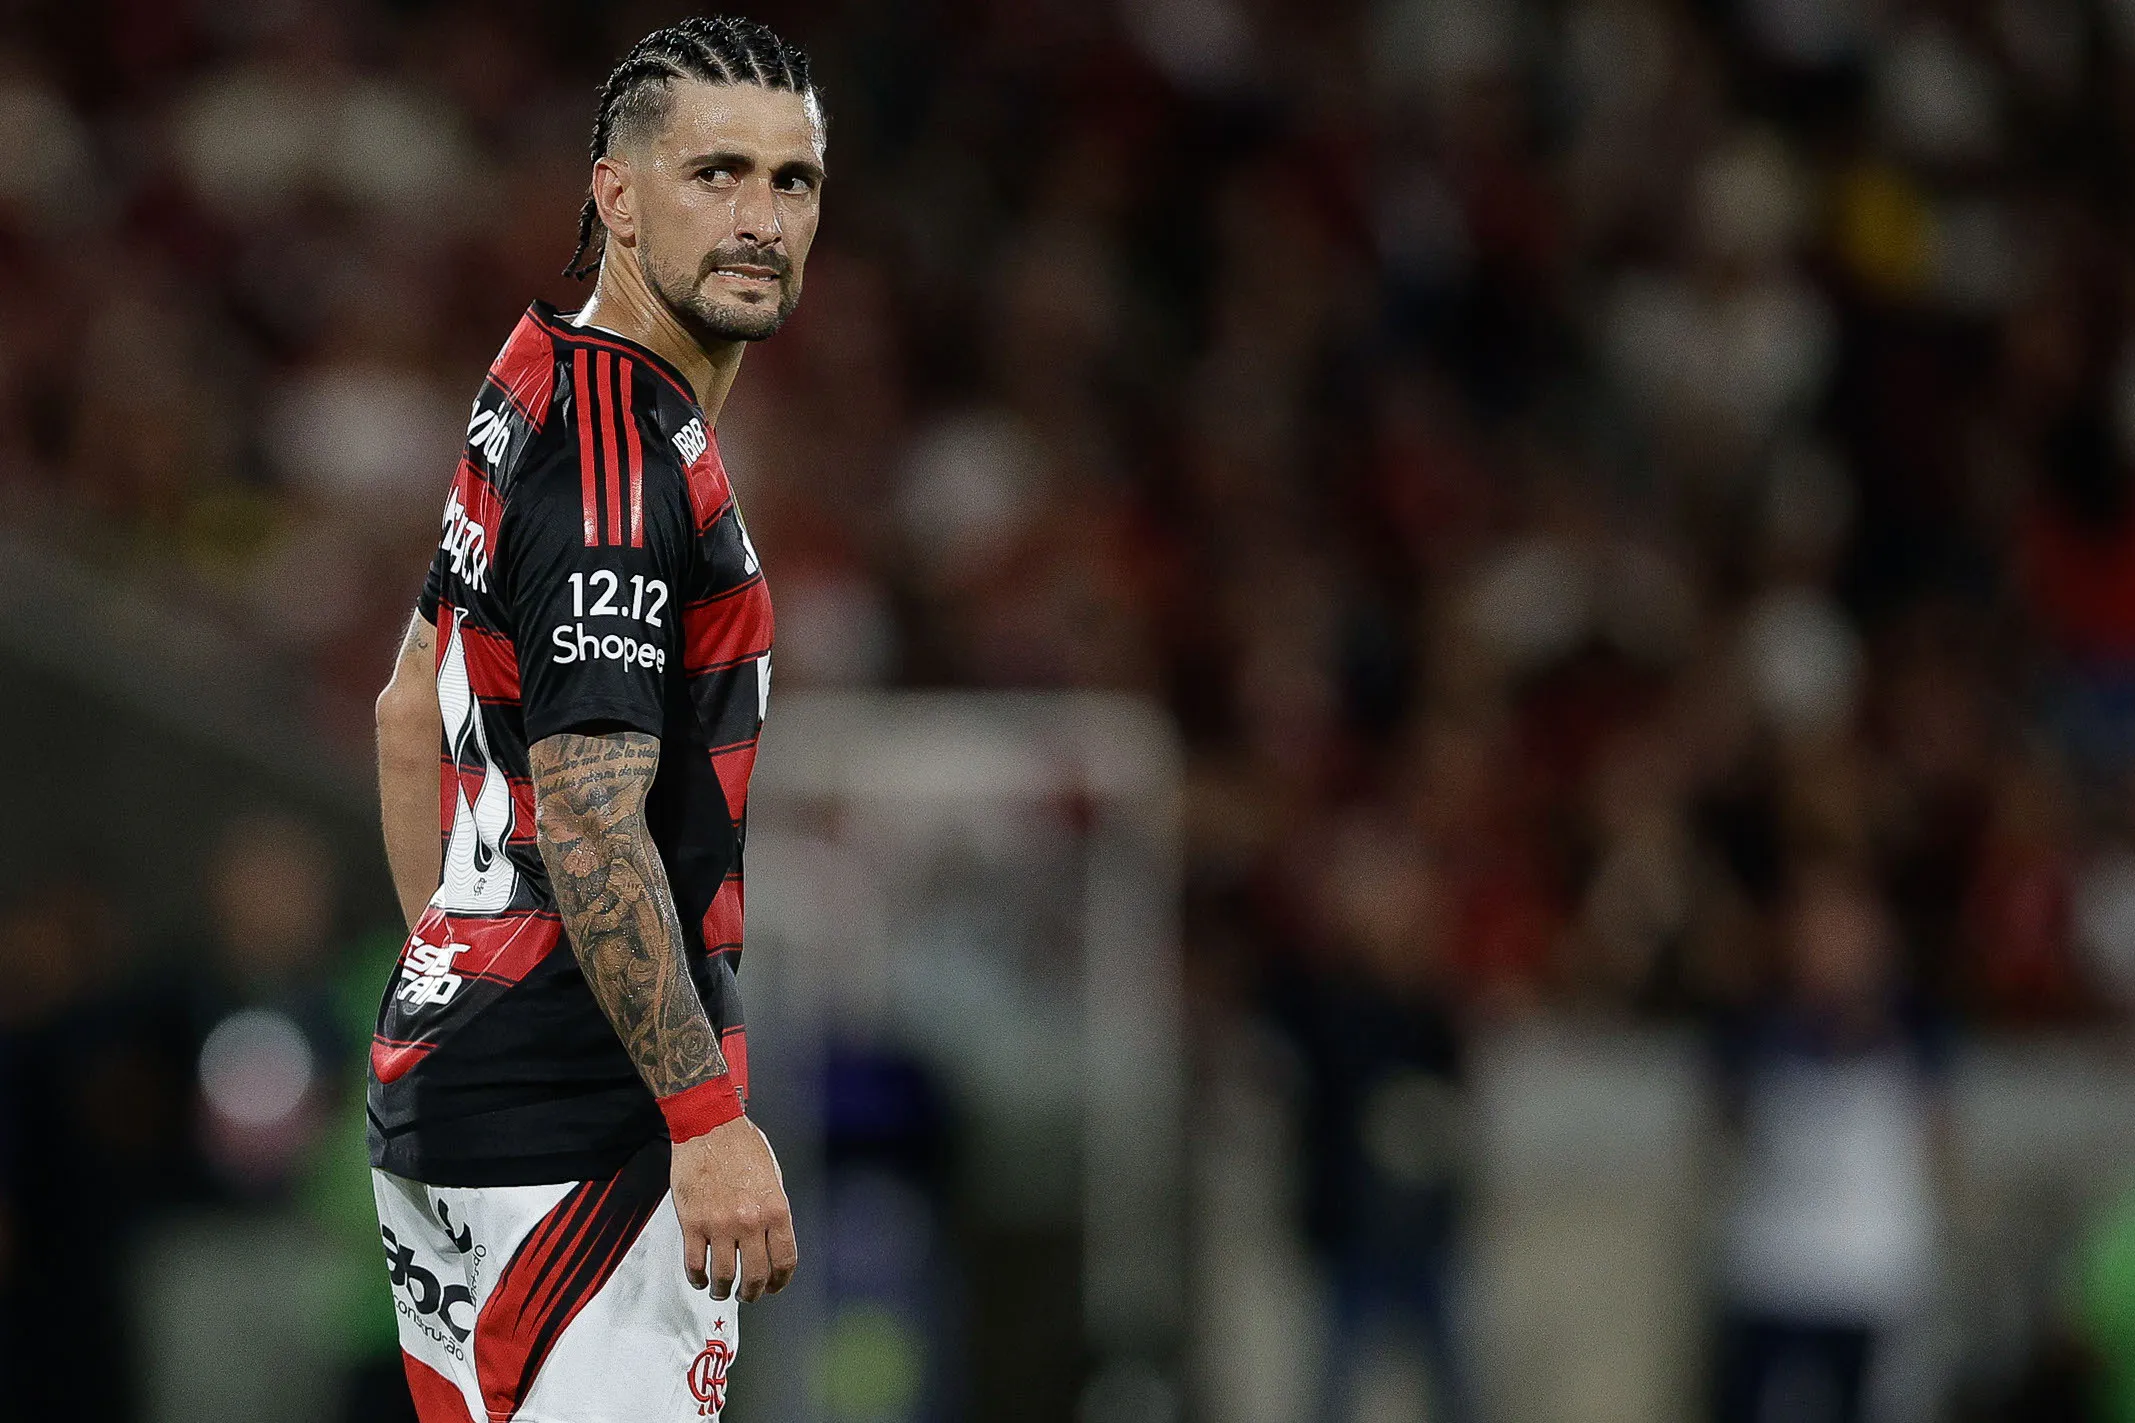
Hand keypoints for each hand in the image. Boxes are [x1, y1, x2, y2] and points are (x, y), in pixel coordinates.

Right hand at [672, 1116, 796, 1300]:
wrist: (710, 1128)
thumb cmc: (743, 1148)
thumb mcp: (772, 1178)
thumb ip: (772, 1212)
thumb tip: (770, 1241)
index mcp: (775, 1210)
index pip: (784, 1261)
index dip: (780, 1282)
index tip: (774, 1287)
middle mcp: (750, 1222)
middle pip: (755, 1276)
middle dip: (752, 1293)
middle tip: (747, 1295)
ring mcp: (720, 1225)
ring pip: (724, 1276)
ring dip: (724, 1290)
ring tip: (722, 1291)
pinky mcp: (693, 1224)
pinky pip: (695, 1263)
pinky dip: (698, 1278)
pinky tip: (700, 1279)